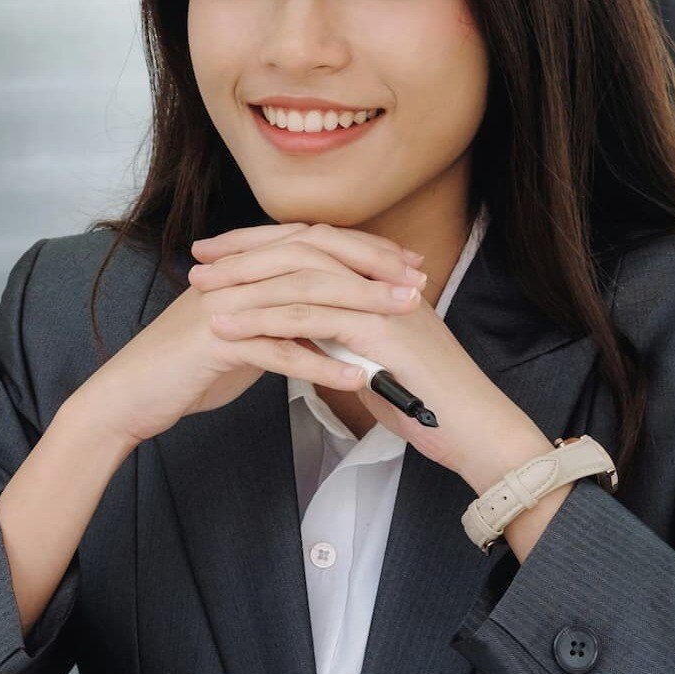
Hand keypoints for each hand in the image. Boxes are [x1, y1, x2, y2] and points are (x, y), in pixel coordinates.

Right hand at [65, 222, 430, 446]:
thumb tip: (324, 320)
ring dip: (358, 308)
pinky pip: (276, 348)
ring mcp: (224, 304)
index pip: (312, 242)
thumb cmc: (186, 367)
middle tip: (416, 283)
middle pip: (314, 258)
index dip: (363, 249)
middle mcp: (235, 275)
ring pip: (303, 297)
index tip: (407, 264)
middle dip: (371, 268)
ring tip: (401, 320)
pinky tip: (354, 377)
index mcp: (243, 267)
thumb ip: (278, 318)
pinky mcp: (214, 339)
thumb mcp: (242, 333)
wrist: (130, 394)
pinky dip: (319, 363)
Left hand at [186, 222, 551, 493]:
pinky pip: (312, 318)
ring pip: (301, 278)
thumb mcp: (375, 357)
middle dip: (244, 252)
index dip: (263, 244)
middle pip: (303, 248)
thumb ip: (344, 336)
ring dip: (245, 283)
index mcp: (379, 281)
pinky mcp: (380, 333)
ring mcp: (383, 303)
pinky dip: (265, 319)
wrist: (476, 429)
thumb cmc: (430, 401)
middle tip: (198, 260)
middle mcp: (381, 282)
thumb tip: (304, 331)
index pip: (313, 245)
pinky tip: (229, 326)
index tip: (219, 251)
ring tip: (201, 290)